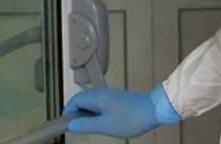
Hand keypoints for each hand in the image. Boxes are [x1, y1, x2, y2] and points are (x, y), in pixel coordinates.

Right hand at [64, 85, 181, 137]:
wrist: (155, 110)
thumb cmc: (131, 118)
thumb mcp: (105, 126)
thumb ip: (86, 126)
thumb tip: (71, 125)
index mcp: (97, 97)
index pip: (75, 100)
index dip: (68, 111)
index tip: (65, 123)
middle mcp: (103, 93)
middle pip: (83, 100)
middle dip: (76, 113)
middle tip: (76, 127)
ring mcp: (111, 96)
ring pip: (93, 102)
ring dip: (87, 114)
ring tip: (88, 127)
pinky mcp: (118, 100)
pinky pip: (102, 104)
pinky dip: (97, 113)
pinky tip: (102, 123)